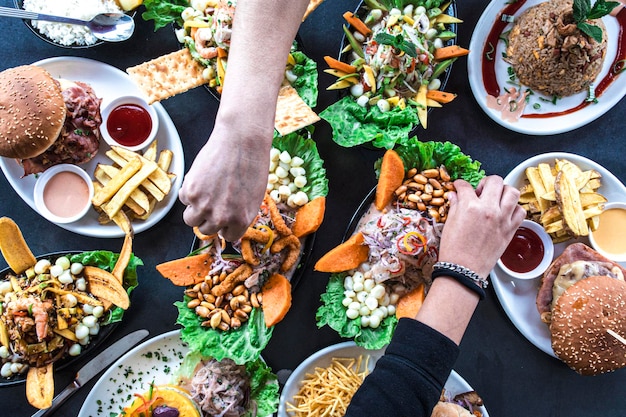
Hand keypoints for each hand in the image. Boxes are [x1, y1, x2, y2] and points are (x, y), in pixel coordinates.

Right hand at [178, 120, 271, 241]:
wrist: (241, 141)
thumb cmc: (252, 164)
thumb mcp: (253, 196)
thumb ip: (239, 212)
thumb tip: (227, 222)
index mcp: (242, 220)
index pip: (228, 236)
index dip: (224, 225)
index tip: (222, 217)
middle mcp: (222, 218)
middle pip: (206, 230)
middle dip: (207, 217)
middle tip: (211, 200)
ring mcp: (204, 206)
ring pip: (190, 219)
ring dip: (195, 208)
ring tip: (204, 191)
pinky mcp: (191, 192)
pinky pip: (184, 199)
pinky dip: (189, 190)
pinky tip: (201, 176)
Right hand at [438, 175, 525, 277]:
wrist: (464, 270)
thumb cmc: (454, 250)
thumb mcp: (449, 224)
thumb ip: (455, 206)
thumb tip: (455, 195)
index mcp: (470, 206)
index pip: (465, 186)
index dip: (460, 184)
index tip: (459, 187)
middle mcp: (489, 209)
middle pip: (494, 181)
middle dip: (486, 182)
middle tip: (480, 190)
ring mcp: (502, 219)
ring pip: (512, 192)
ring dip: (504, 190)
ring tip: (497, 197)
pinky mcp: (510, 230)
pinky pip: (520, 211)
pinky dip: (515, 208)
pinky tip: (506, 211)